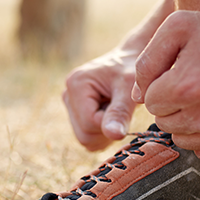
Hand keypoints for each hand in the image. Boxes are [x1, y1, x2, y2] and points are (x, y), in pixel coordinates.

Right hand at [63, 0, 175, 150]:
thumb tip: (113, 135)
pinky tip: (110, 115)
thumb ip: (120, 112)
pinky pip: (86, 136)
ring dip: (105, 132)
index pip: (89, 123)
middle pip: (84, 135)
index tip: (124, 107)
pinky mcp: (75, 111)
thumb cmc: (132, 71)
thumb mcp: (129, 90)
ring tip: (116, 110)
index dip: (110, 123)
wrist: (131, 60)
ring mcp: (69, 103)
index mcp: (76, 84)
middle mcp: (67, 93)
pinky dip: (101, 133)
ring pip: (84, 138)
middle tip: (122, 111)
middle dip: (106, 130)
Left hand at [130, 0, 199, 158]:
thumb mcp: (179, 27)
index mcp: (188, 88)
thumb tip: (137, 97)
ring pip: (183, 139)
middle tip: (195, 82)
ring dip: (188, 121)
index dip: (162, 85)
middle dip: (173, 103)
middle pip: (164, 123)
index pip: (151, 102)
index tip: (180, 71)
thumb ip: (147, 62)